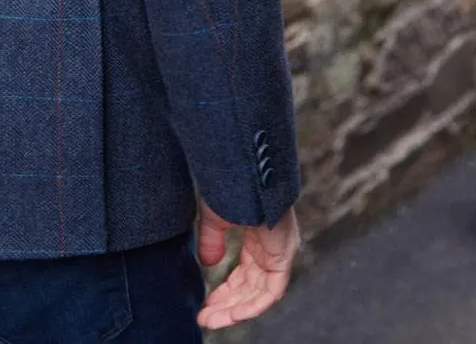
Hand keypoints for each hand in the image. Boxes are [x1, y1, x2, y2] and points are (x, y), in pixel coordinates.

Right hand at [195, 196, 299, 330]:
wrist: (246, 170)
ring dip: (235, 309)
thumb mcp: (215, 217)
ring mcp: (279, 254)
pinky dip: (253, 305)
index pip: (243, 274)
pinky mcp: (284, 257)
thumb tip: (208, 264)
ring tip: (211, 319)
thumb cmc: (232, 185)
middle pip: (249, 288)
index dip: (224, 291)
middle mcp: (271, 249)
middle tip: (205, 317)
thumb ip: (211, 241)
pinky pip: (271, 291)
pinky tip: (232, 313)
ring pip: (259, 293)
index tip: (205, 304)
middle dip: (226, 304)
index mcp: (258, 238)